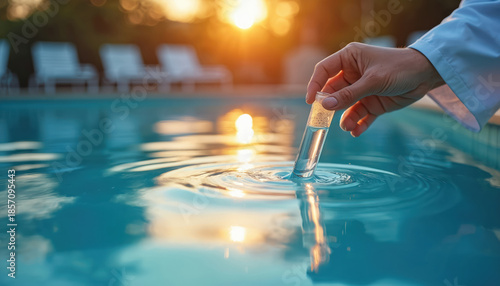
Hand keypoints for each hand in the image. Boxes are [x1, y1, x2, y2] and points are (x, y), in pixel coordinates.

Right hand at [306, 43, 443, 136]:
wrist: (426, 75)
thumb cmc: (399, 68)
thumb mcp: (372, 81)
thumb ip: (348, 94)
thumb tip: (325, 105)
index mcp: (349, 59)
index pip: (324, 71)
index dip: (315, 85)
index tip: (311, 101)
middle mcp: (352, 74)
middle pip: (332, 92)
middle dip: (330, 106)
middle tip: (325, 119)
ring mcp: (362, 90)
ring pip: (345, 107)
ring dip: (345, 118)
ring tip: (348, 127)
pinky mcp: (372, 103)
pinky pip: (360, 115)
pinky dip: (358, 124)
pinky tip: (357, 131)